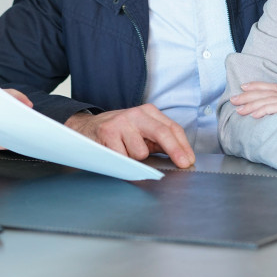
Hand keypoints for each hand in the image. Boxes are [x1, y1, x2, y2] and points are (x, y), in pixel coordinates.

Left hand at [0, 88, 30, 160]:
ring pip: (9, 129)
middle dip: (20, 114)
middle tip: (27, 117)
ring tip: (21, 130)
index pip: (4, 96)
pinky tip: (9, 142)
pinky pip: (2, 144)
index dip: (16, 98)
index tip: (24, 103)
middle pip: (10, 112)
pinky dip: (6, 143)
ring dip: (16, 130)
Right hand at [65, 104, 194, 168]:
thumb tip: (181, 157)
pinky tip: (116, 152)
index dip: (182, 146)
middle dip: (175, 150)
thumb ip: (159, 141)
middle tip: (183, 164)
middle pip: (162, 133)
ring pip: (141, 152)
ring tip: (126, 151)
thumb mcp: (142, 132)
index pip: (172, 128)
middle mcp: (136, 114)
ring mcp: (121, 122)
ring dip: (136, 158)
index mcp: (148, 112)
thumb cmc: (119, 132)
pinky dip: (122, 161)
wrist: (87, 127)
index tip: (188, 160)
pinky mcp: (108, 133)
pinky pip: (124, 157)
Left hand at [230, 82, 276, 124]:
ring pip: (272, 99)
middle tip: (234, 99)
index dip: (259, 87)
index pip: (276, 89)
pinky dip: (265, 110)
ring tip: (240, 109)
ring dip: (253, 104)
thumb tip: (275, 127)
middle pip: (270, 93)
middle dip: (249, 95)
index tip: (244, 88)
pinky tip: (255, 114)